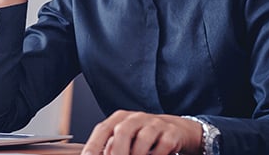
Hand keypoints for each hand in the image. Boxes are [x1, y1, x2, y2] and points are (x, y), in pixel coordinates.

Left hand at [81, 110, 202, 154]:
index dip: (93, 144)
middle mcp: (136, 117)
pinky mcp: (171, 132)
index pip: (103, 129)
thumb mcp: (125, 138)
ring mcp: (155, 123)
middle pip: (122, 131)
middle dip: (117, 152)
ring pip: (143, 139)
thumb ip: (111, 146)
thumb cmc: (142, 136)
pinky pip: (163, 145)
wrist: (174, 129)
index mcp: (120, 118)